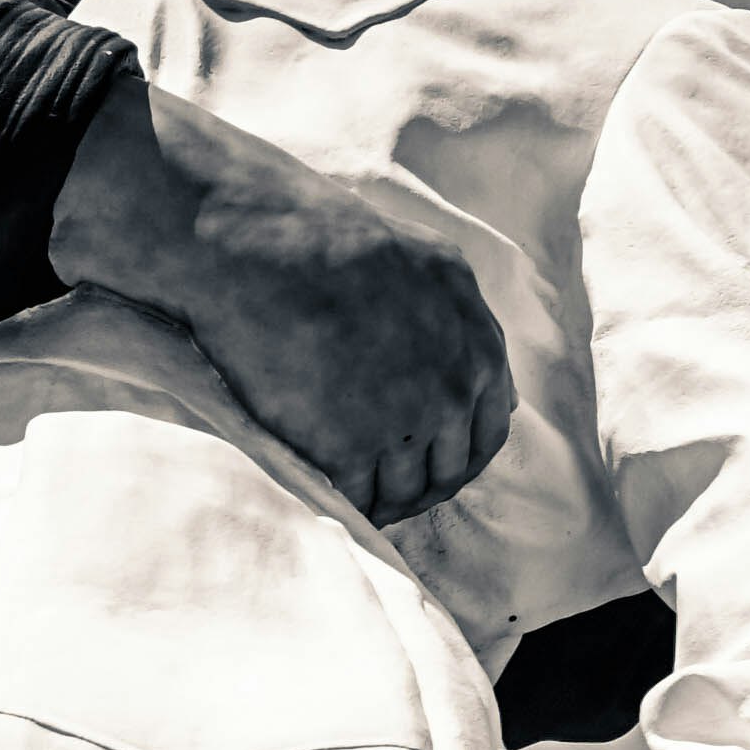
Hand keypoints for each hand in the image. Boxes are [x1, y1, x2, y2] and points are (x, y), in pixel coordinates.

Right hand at [49, 76, 513, 524]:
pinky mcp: (349, 448)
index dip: (460, 452)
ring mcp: (406, 420)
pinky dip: (345, 508)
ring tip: (354, 500)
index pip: (490, 426)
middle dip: (423, 486)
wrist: (259, 249)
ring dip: (383, 503)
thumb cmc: (326, 242)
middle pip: (451, 468)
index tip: (431, 462)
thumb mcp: (428, 263)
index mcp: (477, 341)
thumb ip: (460, 317)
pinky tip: (328, 498)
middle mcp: (454, 385)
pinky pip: (356, 501)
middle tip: (389, 494)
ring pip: (406, 491)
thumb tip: (481, 366)